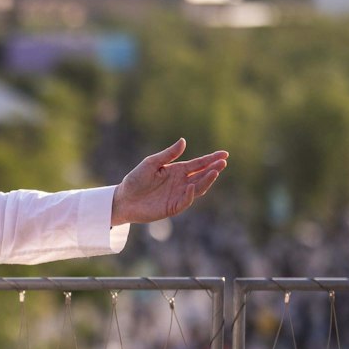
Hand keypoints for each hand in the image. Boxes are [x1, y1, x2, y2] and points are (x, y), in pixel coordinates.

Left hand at [110, 139, 227, 225]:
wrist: (123, 199)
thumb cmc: (136, 179)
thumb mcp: (151, 163)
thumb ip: (168, 154)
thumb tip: (183, 141)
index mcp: (177, 170)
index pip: (198, 164)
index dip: (211, 159)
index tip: (224, 154)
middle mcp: (181, 182)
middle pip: (201, 175)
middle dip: (213, 169)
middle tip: (223, 162)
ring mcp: (178, 195)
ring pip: (198, 188)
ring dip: (206, 181)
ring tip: (215, 172)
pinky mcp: (172, 207)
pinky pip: (185, 201)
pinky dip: (190, 195)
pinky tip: (192, 186)